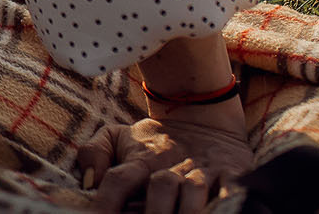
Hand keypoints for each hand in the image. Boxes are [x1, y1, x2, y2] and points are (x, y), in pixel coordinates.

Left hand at [77, 111, 252, 213]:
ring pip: (194, 191)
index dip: (107, 200)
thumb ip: (94, 152)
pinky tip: (215, 213)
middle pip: (160, 187)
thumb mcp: (118, 136)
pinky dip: (225, 203)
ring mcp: (203, 170)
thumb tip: (86, 181)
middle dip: (152, 212)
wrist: (204, 115)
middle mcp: (172, 164)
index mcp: (142, 158)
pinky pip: (231, 191)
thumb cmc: (154, 139)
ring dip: (186, 212)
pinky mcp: (232, 174)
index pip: (120, 178)